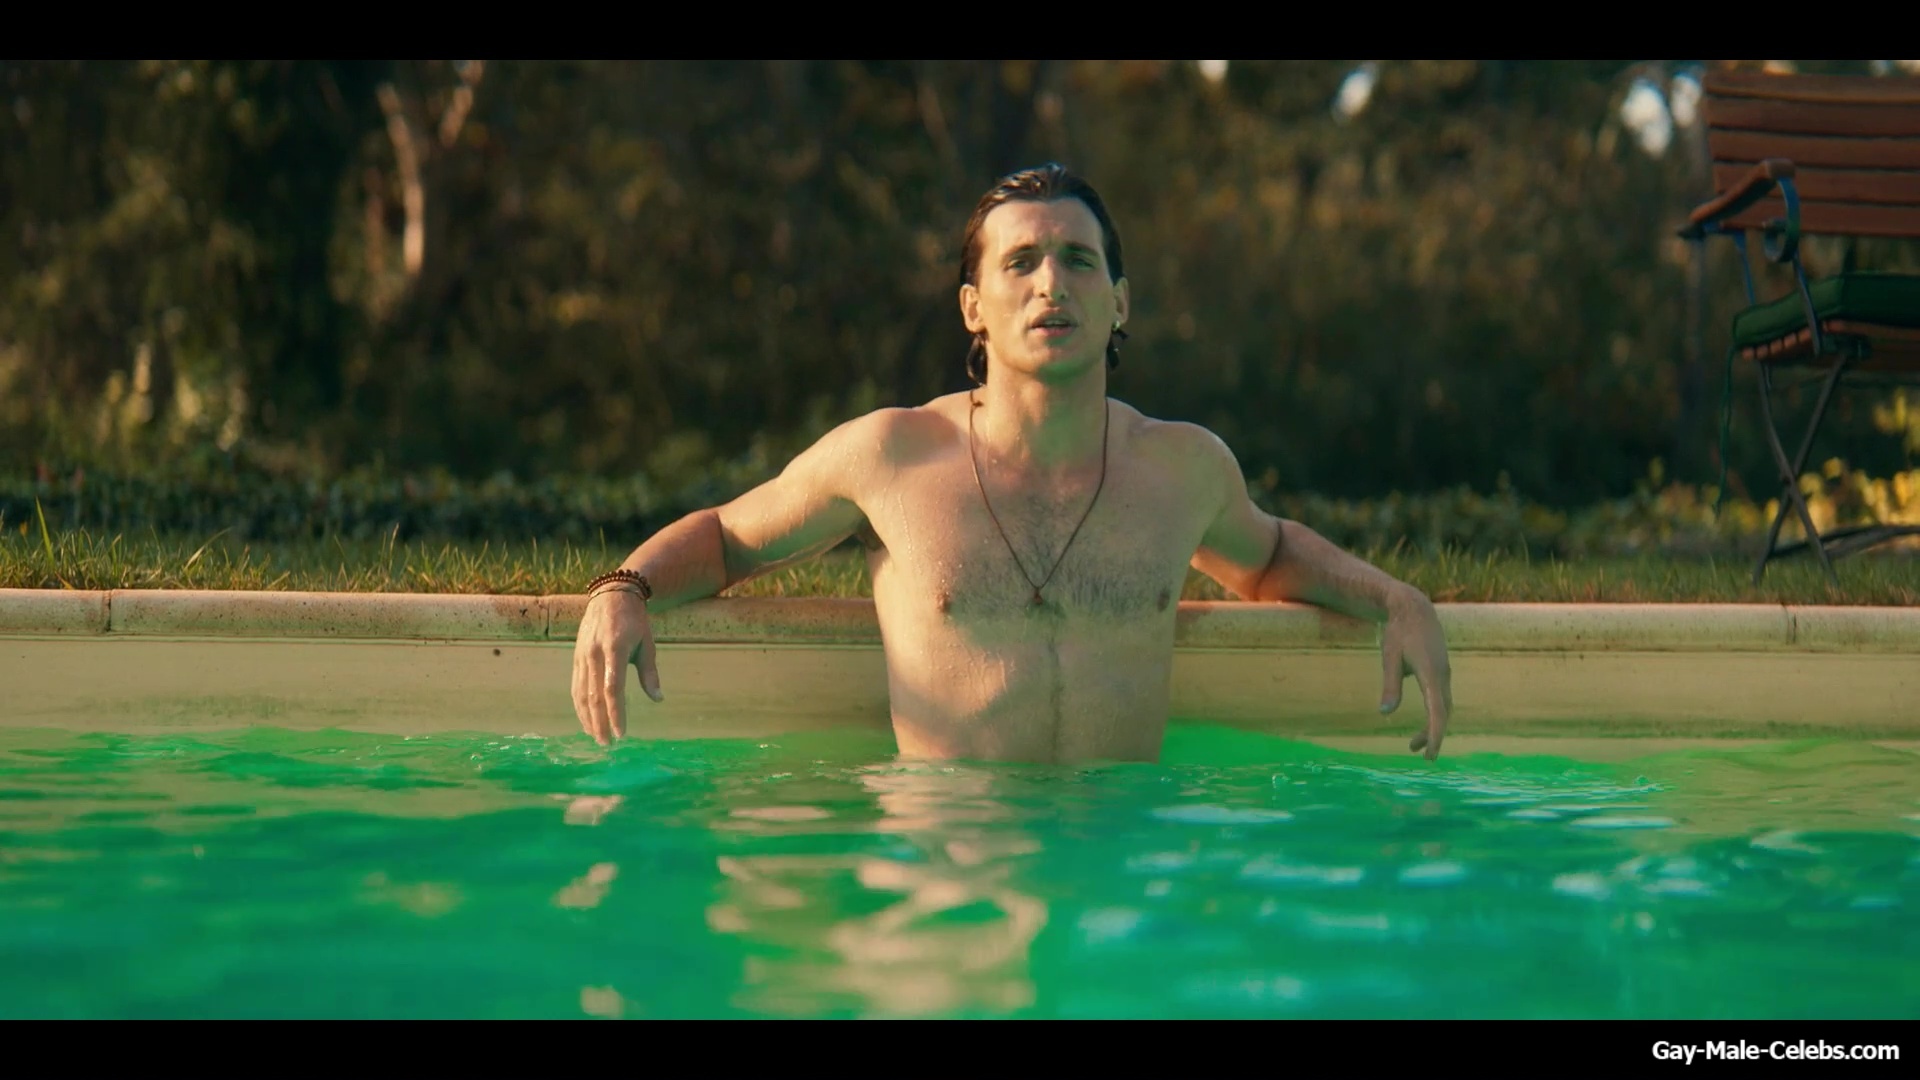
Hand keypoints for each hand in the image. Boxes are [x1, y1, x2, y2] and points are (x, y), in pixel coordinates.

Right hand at [570, 589, 662, 745]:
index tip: (622, 733)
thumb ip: (650, 673)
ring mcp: (582, 657)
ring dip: (588, 719)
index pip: (613, 688)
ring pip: (582, 694)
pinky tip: (586, 720)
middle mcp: (594, 654)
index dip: (616, 713)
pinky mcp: (576, 659)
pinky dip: (580, 707)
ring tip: (597, 737)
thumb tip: (658, 699)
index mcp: (615, 649)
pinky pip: (576, 687)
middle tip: (607, 744)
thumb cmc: (634, 621)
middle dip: (600, 722)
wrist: (610, 596)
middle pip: (594, 696)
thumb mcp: (647, 643)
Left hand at [1378, 587, 1451, 760]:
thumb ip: (1390, 685)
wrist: (1414, 608)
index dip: (1434, 735)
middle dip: (1432, 734)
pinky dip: (1434, 713)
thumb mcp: (1389, 657)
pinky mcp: (1441, 670)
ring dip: (1433, 725)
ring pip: (1444, 706)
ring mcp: (1444, 672)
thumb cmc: (1399, 631)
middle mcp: (1443, 675)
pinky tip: (1425, 721)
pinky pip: (1441, 698)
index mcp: (1431, 673)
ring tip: (1414, 744)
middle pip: (1443, 713)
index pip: (1437, 712)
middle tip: (1418, 753)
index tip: (1430, 755)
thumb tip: (1385, 713)